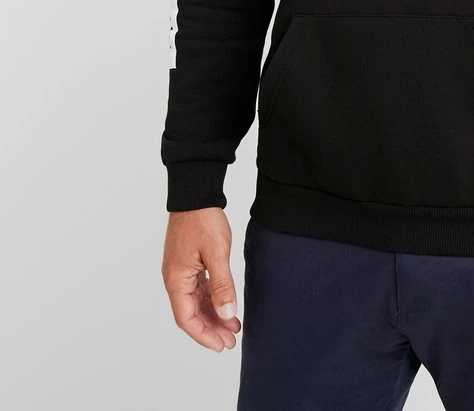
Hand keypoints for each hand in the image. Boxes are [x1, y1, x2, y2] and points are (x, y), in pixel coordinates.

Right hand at [162, 207, 241, 351]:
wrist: (196, 192)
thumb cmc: (202, 219)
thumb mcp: (216, 253)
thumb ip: (222, 285)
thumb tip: (227, 313)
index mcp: (176, 279)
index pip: (186, 318)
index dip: (203, 335)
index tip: (221, 345)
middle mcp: (175, 278)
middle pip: (191, 313)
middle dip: (210, 329)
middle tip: (231, 341)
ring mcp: (181, 270)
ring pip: (196, 302)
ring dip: (213, 315)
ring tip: (232, 326)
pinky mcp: (189, 262)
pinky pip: (199, 289)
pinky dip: (212, 299)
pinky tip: (226, 304)